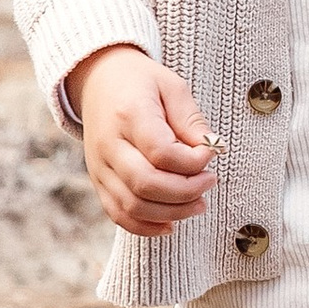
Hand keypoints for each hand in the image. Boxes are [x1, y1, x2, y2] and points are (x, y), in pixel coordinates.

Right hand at [67, 44, 219, 234]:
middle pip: (146, 183)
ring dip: (171, 212)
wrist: (98, 81)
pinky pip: (118, 214)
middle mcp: (109, 145)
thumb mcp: (172, 86)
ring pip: (132, 205)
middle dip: (186, 191)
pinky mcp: (98, 181)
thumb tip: (211, 149)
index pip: (160, 151)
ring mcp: (100, 166)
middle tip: (210, 181)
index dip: (191, 161)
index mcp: (129, 115)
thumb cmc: (140, 82)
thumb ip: (191, 119)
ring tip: (198, 204)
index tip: (210, 155)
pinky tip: (171, 223)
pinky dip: (145, 226)